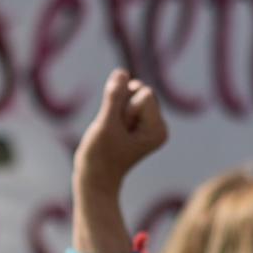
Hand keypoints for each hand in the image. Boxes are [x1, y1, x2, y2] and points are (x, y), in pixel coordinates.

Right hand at [74, 69, 166, 197]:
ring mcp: (148, 124)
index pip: (145, 94)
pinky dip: (113, 112)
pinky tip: (112, 132)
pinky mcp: (137, 122)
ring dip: (115, 109)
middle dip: (121, 106)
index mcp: (158, 129)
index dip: (125, 108)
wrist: (94, 180)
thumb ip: (114, 97)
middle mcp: (158, 125)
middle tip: (113, 132)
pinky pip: (124, 99)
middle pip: (140, 90)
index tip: (118, 132)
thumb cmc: (99, 157)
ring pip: (130, 93)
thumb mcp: (105, 125)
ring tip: (111, 133)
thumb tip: (121, 72)